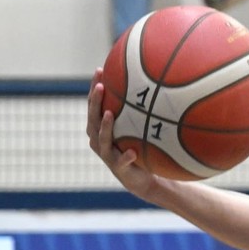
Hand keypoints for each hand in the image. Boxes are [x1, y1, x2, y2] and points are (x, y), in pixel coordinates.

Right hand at [87, 68, 159, 195]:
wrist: (142, 179)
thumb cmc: (139, 148)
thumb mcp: (138, 128)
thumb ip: (139, 112)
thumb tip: (155, 84)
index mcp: (100, 129)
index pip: (94, 105)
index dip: (94, 89)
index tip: (99, 70)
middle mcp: (98, 140)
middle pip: (92, 118)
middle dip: (95, 101)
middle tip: (101, 86)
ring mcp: (107, 155)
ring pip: (101, 139)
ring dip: (105, 126)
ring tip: (109, 113)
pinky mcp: (119, 168)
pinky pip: (121, 161)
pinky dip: (126, 156)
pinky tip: (133, 152)